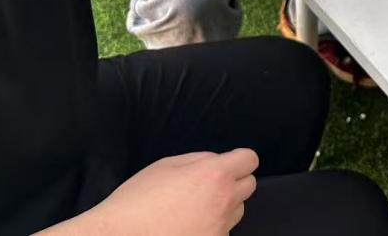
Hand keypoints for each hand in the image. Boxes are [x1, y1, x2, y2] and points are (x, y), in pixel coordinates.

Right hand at [88, 149, 258, 235]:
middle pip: (248, 185)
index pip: (249, 159)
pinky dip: (211, 229)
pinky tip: (188, 228)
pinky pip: (222, 232)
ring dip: (224, 207)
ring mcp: (220, 228)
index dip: (239, 160)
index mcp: (214, 174)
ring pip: (237, 211)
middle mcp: (224, 201)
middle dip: (232, 183)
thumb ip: (199, 159)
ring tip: (193, 211)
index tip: (228, 165)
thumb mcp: (166, 166)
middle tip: (206, 188)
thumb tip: (217, 161)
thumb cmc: (138, 200)